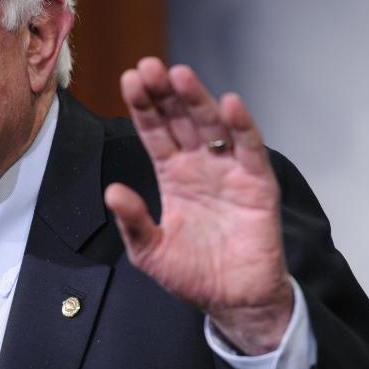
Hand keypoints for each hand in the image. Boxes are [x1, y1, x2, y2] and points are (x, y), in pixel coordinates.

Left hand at [104, 57, 292, 354]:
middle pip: (180, 120)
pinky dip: (241, 127)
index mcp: (172, 175)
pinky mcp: (257, 185)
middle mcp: (199, 165)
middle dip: (164, 93)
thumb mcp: (149, 250)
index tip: (128, 78)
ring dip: (196, 100)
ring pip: (212, 126)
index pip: (154, 132)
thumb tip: (112, 191)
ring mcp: (228, 172)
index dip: (142, 106)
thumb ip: (132, 221)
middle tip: (148, 66)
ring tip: (179, 75)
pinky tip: (229, 103)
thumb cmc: (191, 274)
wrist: (233, 301)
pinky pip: (249, 150)